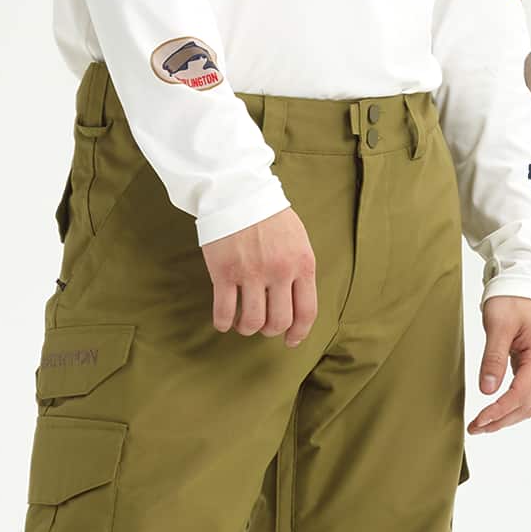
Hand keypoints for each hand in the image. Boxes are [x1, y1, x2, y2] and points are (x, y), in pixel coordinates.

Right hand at [200, 206, 317, 344]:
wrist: (238, 192)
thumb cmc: (269, 215)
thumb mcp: (298, 239)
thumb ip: (300, 269)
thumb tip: (297, 302)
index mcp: (302, 264)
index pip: (307, 311)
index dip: (299, 332)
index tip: (291, 340)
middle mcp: (279, 272)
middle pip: (279, 321)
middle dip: (271, 330)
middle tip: (263, 326)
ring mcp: (251, 273)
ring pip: (253, 321)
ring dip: (248, 329)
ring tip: (243, 324)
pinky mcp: (224, 272)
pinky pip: (224, 311)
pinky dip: (224, 323)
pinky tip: (224, 322)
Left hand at [469, 296, 530, 432]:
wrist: (528, 283)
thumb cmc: (514, 299)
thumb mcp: (498, 325)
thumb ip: (493, 358)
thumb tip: (487, 390)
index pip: (520, 394)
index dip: (499, 411)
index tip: (479, 421)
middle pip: (527, 405)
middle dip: (501, 420)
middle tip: (474, 428)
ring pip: (529, 402)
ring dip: (507, 416)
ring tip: (482, 424)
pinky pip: (528, 392)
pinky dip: (512, 405)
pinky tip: (495, 410)